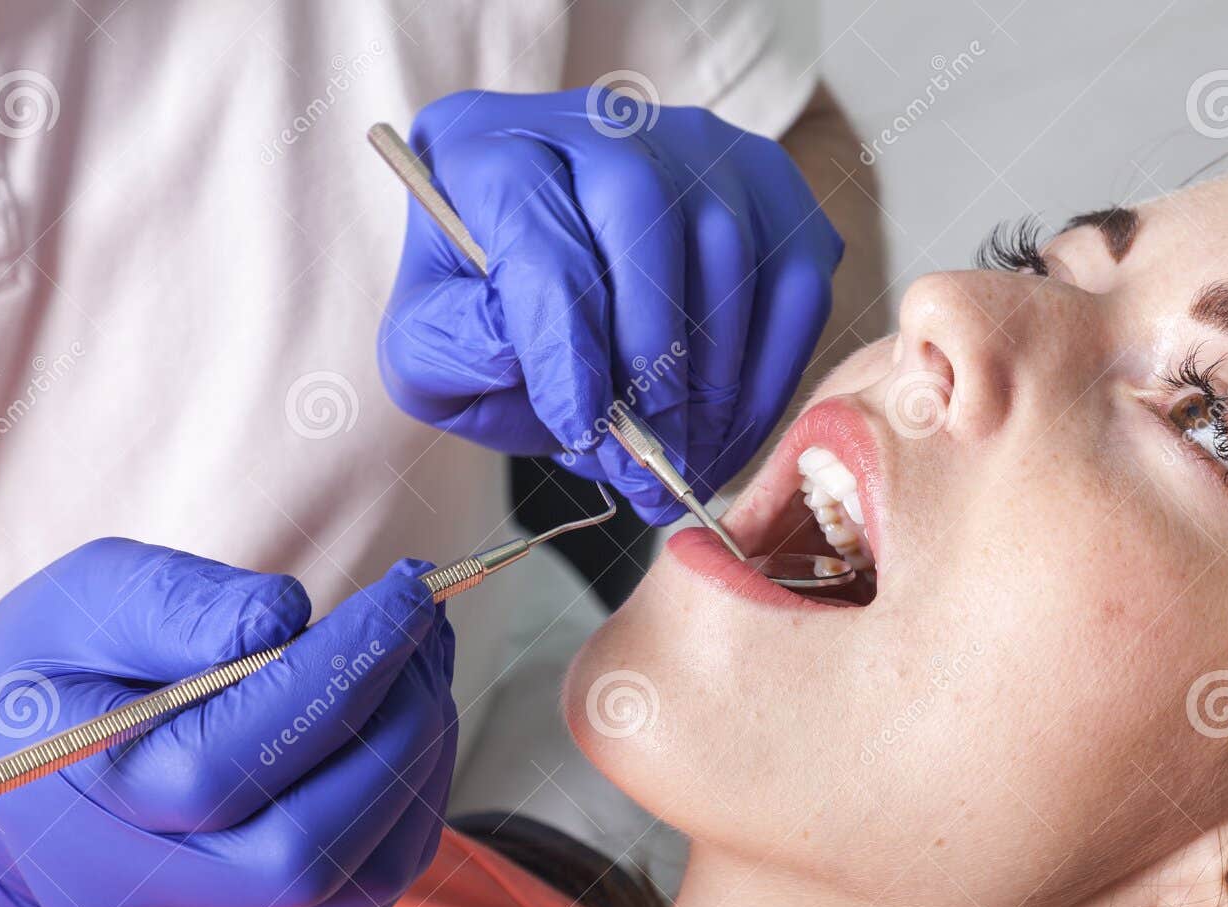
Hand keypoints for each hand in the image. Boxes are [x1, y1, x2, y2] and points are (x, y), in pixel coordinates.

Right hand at [0, 539, 456, 906]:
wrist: (9, 795)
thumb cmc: (56, 681)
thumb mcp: (88, 604)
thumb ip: (179, 607)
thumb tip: (284, 613)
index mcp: (90, 805)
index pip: (234, 761)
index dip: (343, 670)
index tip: (407, 593)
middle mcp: (148, 900)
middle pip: (312, 846)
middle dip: (399, 722)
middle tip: (422, 628)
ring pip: (364, 880)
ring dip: (420, 763)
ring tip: (420, 668)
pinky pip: (370, 897)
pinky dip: (410, 809)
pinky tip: (406, 730)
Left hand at [378, 86, 844, 522]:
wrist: (576, 281)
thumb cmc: (501, 318)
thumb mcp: (433, 347)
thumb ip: (451, 355)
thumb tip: (536, 364)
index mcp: (486, 150)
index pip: (536, 228)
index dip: (565, 341)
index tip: (581, 432)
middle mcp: (596, 122)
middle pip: (642, 209)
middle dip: (653, 356)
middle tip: (651, 459)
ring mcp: (697, 144)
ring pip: (728, 245)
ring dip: (714, 378)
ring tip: (685, 462)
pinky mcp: (770, 187)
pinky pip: (795, 281)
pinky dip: (770, 375)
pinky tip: (728, 437)